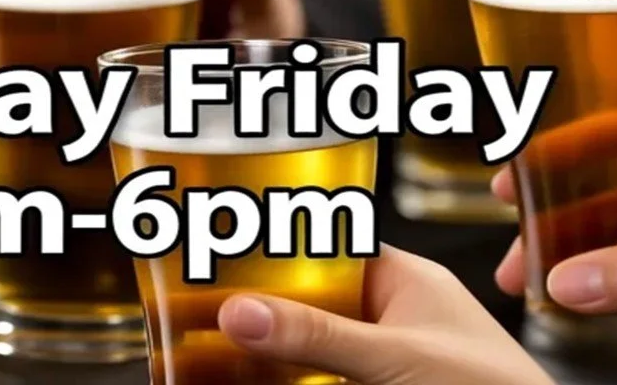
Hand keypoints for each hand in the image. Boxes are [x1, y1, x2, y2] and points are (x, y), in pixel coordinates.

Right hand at [216, 246, 552, 384]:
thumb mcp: (395, 358)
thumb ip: (317, 334)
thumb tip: (242, 311)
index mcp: (408, 280)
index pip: (330, 245)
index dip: (281, 245)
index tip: (230, 247)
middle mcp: (396, 316)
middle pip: (314, 298)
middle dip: (266, 302)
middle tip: (208, 297)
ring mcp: (390, 359)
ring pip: (316, 344)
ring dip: (276, 346)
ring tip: (220, 340)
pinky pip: (327, 375)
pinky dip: (295, 374)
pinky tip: (259, 375)